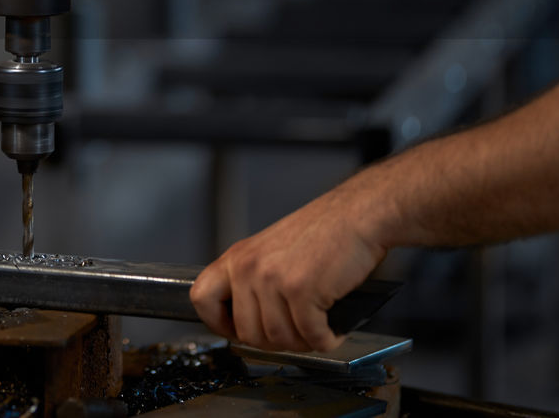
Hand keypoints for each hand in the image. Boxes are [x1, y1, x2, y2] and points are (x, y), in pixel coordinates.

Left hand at [189, 187, 388, 352]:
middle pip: (246, 333)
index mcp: (237, 257)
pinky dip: (325, 340)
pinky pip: (310, 337)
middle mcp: (248, 267)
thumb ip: (253, 280)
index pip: (201, 298)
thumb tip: (248, 321)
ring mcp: (272, 279)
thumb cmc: (323, 231)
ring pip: (278, 339)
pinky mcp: (301, 290)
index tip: (237, 331)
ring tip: (317, 328)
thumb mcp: (270, 250)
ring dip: (303, 342)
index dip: (218, 323)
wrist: (357, 215)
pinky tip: (333, 329)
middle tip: (296, 333)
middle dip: (275, 342)